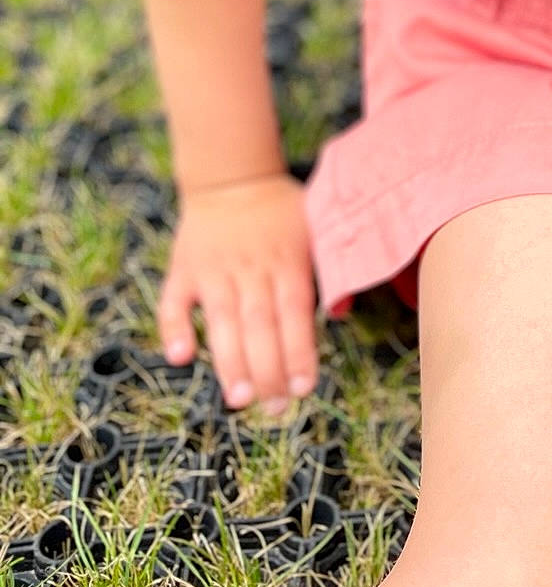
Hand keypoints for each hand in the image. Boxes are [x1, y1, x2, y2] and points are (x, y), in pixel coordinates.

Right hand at [158, 171, 318, 414]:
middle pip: (259, 325)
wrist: (232, 176)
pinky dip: (174, 328)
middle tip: (274, 410)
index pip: (295, 312)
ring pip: (222, 321)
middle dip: (267, 370)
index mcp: (287, 260)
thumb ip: (327, 270)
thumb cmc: (281, 212)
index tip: (303, 389)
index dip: (298, 351)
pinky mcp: (183, 269)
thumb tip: (342, 314)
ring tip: (239, 400)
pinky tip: (181, 357)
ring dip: (229, 361)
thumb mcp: (315, 228)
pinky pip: (174, 301)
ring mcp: (214, 269)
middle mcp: (251, 268)